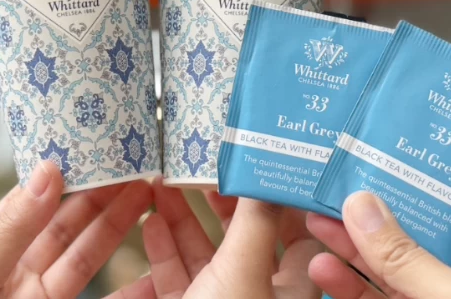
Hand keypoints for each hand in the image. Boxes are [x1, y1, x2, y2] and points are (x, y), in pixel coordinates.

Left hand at [0, 161, 153, 298]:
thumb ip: (11, 227)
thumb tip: (47, 172)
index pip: (32, 200)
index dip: (65, 174)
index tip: (94, 150)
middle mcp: (17, 270)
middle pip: (67, 224)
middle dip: (101, 193)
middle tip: (133, 166)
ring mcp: (41, 297)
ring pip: (87, 254)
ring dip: (119, 225)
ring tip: (146, 194)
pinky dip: (132, 290)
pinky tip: (151, 272)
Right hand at [119, 178, 322, 298]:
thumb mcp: (242, 273)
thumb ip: (256, 222)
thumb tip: (267, 173)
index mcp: (290, 292)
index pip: (300, 234)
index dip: (283, 198)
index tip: (264, 164)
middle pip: (246, 237)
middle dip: (223, 201)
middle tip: (205, 167)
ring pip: (206, 253)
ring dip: (184, 217)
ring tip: (164, 181)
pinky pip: (178, 276)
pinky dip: (164, 248)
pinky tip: (150, 220)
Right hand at [307, 191, 450, 298]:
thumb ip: (409, 260)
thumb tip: (365, 208)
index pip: (422, 229)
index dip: (387, 204)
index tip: (351, 182)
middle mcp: (438, 298)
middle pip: (388, 255)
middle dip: (353, 229)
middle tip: (317, 205)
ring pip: (370, 286)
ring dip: (340, 262)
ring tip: (313, 242)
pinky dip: (343, 291)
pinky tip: (324, 276)